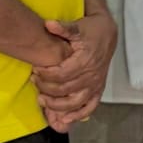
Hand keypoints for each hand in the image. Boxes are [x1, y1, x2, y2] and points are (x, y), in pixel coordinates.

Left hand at [33, 12, 116, 130]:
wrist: (108, 33)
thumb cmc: (92, 30)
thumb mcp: (78, 26)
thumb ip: (63, 27)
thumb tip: (48, 24)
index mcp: (85, 60)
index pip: (61, 74)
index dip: (46, 75)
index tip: (35, 70)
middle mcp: (91, 75)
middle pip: (65, 89)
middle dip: (46, 88)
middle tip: (34, 81)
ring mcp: (96, 84)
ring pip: (75, 102)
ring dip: (57, 105)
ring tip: (42, 100)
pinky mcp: (98, 89)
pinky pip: (90, 106)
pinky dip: (78, 114)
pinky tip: (65, 118)